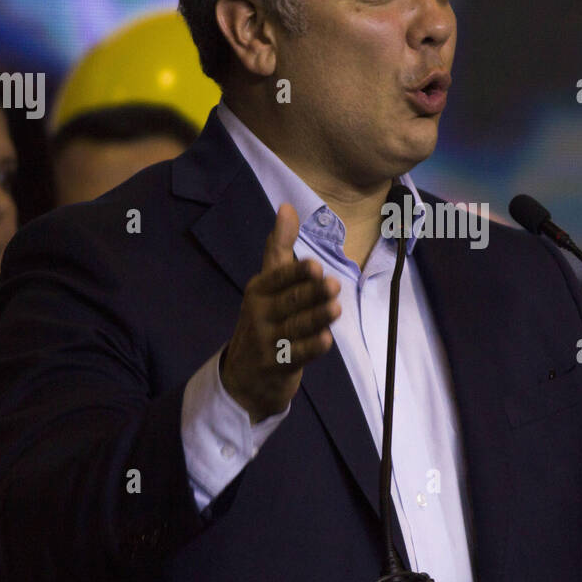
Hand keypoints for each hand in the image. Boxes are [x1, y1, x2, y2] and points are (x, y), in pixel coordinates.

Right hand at [220, 204, 340, 421]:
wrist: (245, 375)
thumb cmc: (264, 319)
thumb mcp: (267, 283)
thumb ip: (279, 246)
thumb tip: (287, 207)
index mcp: (259, 291)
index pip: (278, 279)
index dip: (296, 273)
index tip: (315, 266)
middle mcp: (260, 314)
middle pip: (290, 302)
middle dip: (311, 294)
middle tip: (333, 285)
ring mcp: (267, 342)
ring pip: (296, 328)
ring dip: (317, 318)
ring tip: (336, 309)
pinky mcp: (277, 366)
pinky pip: (297, 355)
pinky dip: (311, 348)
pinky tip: (326, 340)